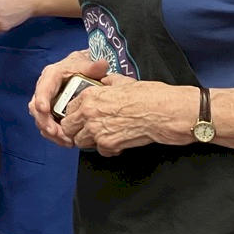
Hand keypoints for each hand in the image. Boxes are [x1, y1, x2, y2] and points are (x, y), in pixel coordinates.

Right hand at [29, 50, 109, 146]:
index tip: (44, 110)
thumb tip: (102, 64)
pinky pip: (47, 125)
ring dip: (50, 132)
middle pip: (36, 108)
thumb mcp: (86, 65)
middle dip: (45, 122)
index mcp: (50, 76)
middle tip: (55, 132)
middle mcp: (44, 89)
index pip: (42, 88)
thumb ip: (93, 67)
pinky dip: (55, 135)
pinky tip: (67, 142)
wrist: (79, 70)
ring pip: (40, 119)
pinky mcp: (49, 112)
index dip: (41, 99)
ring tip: (65, 141)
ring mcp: (45, 102)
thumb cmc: (80, 67)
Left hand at [60, 78, 195, 155]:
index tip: (80, 120)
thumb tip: (104, 82)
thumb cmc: (149, 95)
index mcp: (90, 95)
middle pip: (69, 128)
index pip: (68, 110)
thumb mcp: (124, 81)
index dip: (75, 116)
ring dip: (91, 141)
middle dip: (77, 130)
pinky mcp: (108, 144)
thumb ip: (108, 82)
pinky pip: (100, 151)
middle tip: (89, 131)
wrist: (165, 111)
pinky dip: (109, 150)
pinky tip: (119, 142)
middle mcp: (89, 112)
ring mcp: (97, 129)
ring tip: (106, 137)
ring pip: (81, 142)